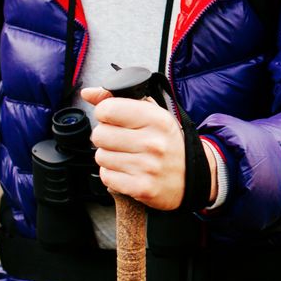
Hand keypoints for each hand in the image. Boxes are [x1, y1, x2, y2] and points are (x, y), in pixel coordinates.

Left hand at [80, 87, 214, 209]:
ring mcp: (147, 167)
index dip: (105, 113)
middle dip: (105, 136)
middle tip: (120, 139)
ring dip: (108, 156)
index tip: (113, 118)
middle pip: (99, 134)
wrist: (192, 177)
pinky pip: (106, 176)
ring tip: (126, 156)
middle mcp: (153, 142)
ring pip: (100, 156)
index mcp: (157, 119)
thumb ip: (119, 100)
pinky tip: (128, 170)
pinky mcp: (141, 188)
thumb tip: (87, 93)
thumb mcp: (153, 114)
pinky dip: (112, 174)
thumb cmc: (168, 142)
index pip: (108, 109)